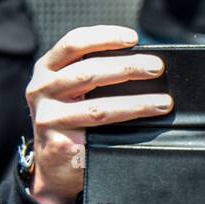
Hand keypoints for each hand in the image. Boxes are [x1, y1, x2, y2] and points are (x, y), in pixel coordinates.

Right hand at [24, 25, 172, 203]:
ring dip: (136, 103)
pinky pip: (99, 134)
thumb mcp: (73, 90)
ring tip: (162, 102)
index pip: (74, 43)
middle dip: (128, 67)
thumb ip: (95, 72)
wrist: (55, 166)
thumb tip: (142, 62)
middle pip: (88, 72)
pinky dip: (127, 127)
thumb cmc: (72, 120)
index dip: (104, 37)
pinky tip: (145, 124)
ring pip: (98, 107)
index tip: (134, 38)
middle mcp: (41, 89)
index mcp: (47, 69)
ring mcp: (48, 118)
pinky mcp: (60, 144)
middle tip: (157, 68)